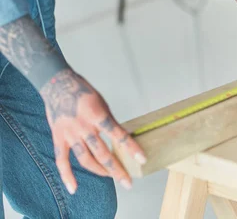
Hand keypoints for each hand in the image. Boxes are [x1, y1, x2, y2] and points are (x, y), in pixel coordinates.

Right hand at [39, 68, 145, 194]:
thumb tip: (120, 137)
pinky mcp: (58, 138)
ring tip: (111, 177)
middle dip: (116, 170)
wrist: (58, 85)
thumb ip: (109, 121)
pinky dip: (66, 175)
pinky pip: (61, 160)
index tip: (142, 159)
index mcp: (98, 115)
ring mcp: (70, 134)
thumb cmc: (84, 91)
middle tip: (127, 182)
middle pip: (102, 153)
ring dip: (100, 171)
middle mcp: (84, 127)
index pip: (118, 135)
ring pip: (86, 159)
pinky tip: (73, 188)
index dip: (131, 148)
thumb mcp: (102, 103)